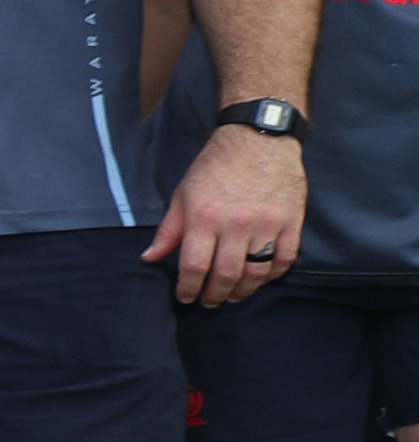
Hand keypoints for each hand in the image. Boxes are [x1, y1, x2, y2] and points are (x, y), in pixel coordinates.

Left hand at [148, 124, 307, 308]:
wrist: (258, 139)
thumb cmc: (215, 167)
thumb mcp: (183, 195)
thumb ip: (168, 230)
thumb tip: (150, 258)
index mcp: (203, 218)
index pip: (194, 267)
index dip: (188, 289)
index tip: (186, 298)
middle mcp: (236, 225)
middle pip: (226, 276)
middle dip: (215, 296)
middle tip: (209, 302)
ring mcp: (266, 224)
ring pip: (256, 273)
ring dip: (243, 291)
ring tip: (233, 296)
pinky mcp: (291, 221)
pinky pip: (285, 259)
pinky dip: (273, 275)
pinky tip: (261, 278)